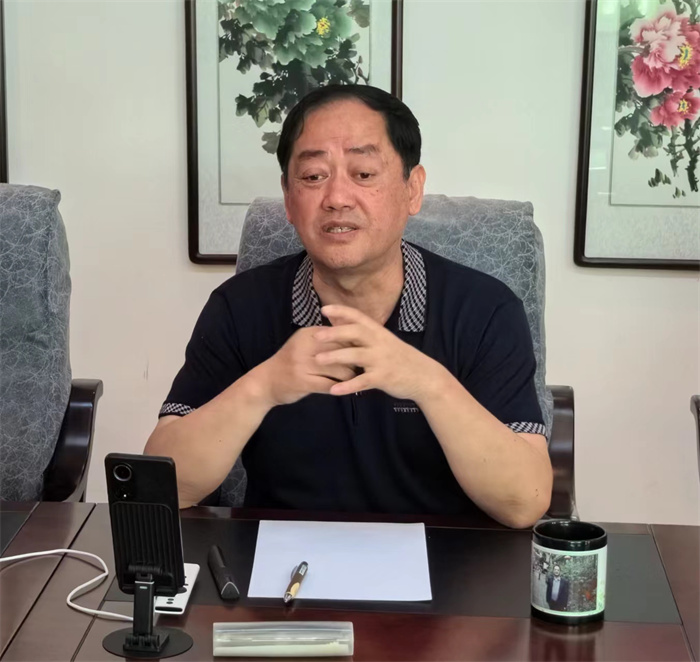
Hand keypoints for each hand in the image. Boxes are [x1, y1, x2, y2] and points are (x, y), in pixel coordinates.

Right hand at [254, 327, 357, 406]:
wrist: (265, 382)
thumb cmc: (290, 363)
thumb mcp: (304, 344)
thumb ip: (325, 340)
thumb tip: (355, 338)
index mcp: (308, 334)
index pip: (340, 334)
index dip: (354, 344)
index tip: (361, 351)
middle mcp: (306, 346)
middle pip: (342, 351)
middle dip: (355, 360)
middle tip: (362, 367)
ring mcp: (303, 364)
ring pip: (339, 369)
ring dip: (350, 376)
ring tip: (354, 380)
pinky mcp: (302, 382)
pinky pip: (330, 385)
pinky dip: (339, 388)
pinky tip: (342, 390)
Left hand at [313, 304, 447, 401]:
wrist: (425, 376)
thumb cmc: (401, 358)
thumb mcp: (385, 341)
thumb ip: (366, 335)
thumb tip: (342, 325)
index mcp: (379, 332)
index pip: (358, 317)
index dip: (341, 311)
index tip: (324, 309)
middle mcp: (380, 343)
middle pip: (355, 333)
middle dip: (334, 333)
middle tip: (315, 335)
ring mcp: (381, 360)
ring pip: (355, 356)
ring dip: (335, 357)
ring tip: (318, 360)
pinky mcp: (383, 378)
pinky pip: (362, 382)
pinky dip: (347, 386)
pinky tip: (333, 390)